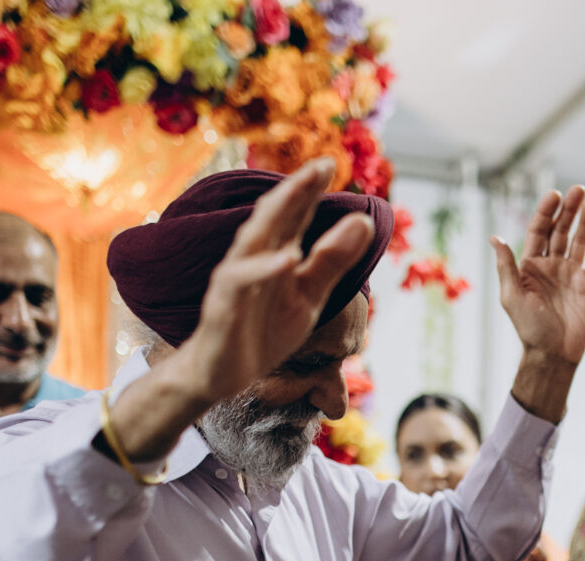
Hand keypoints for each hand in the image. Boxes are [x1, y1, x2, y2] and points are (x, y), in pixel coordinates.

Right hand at [166, 159, 376, 406]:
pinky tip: (288, 257)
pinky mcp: (223, 306)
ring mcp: (235, 279)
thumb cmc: (262, 330)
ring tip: (302, 187)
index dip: (311, 189)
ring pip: (255, 238)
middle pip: (275, 217)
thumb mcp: (309, 296)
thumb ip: (333, 260)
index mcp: (275, 253)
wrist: (220, 374)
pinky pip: (242, 282)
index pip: (295, 216)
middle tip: (323, 163)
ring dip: (278, 212)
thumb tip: (364, 221)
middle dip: (297, 188)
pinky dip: (265, 268)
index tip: (332, 162)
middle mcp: (252, 258)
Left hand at [492, 187, 584, 368]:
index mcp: (531, 265)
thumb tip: (494, 237)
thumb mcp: (511, 295)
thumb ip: (506, 265)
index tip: (555, 195)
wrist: (553, 354)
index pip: (539, 230)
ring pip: (580, 241)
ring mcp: (572, 274)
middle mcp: (552, 265)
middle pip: (561, 230)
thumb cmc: (529, 328)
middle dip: (569, 209)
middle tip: (579, 189)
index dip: (546, 212)